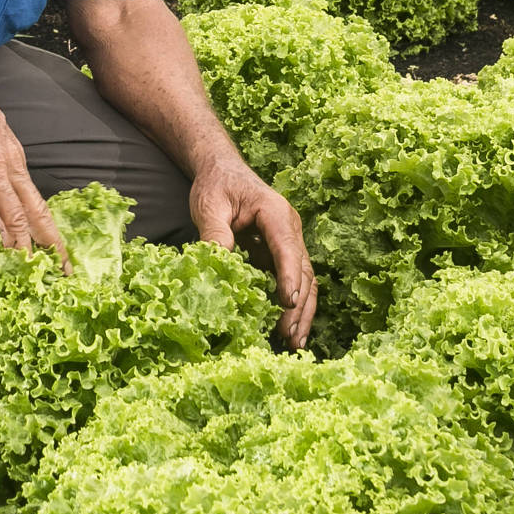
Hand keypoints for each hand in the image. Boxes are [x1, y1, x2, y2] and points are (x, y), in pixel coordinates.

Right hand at [0, 58, 64, 271]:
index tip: (61, 254)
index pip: (36, 203)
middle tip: (62, 276)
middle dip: (50, 247)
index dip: (49, 231)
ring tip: (28, 278)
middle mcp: (11, 169)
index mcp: (14, 162)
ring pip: (13, 217)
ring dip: (20, 250)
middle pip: (35, 215)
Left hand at [192, 166, 315, 350]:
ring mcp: (288, 244)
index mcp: (275, 213)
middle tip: (289, 335)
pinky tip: (288, 330)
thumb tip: (219, 262)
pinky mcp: (280, 256)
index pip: (286, 247)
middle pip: (303, 270)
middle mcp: (289, 230)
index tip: (287, 301)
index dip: (288, 275)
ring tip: (294, 342)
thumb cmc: (216, 185)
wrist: (222, 171)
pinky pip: (292, 283)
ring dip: (302, 311)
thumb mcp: (209, 205)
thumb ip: (215, 232)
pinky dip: (293, 306)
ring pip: (304, 281)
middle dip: (298, 304)